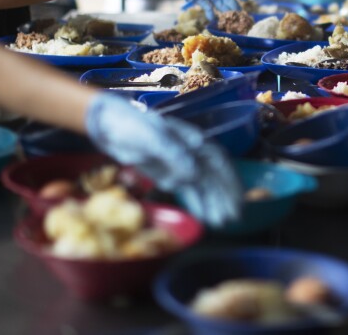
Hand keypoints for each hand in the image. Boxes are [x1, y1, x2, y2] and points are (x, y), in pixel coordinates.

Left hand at [85, 94, 241, 225]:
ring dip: (214, 203)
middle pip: (214, 176)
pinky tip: (205, 217)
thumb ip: (173, 153)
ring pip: (204, 185)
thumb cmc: (132, 125)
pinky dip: (198, 203)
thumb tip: (195, 173)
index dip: (229, 181)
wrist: (110, 125)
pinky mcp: (170, 174)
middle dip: (225, 197)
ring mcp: (181, 164)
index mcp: (192, 141)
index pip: (218, 162)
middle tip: (233, 218)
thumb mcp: (151, 136)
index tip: (237, 199)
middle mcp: (192, 153)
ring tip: (223, 223)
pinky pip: (189, 190)